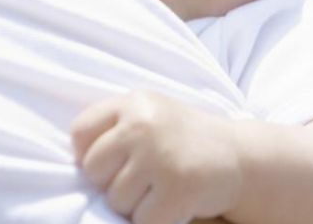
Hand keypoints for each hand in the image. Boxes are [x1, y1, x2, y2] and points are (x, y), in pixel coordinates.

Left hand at [71, 91, 242, 223]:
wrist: (238, 156)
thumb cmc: (182, 139)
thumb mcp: (150, 114)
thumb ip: (114, 125)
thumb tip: (74, 158)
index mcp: (134, 102)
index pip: (81, 133)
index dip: (90, 155)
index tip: (113, 162)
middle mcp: (143, 123)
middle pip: (93, 170)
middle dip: (112, 182)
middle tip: (143, 177)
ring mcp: (159, 156)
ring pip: (116, 199)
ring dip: (136, 204)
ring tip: (162, 186)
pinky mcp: (176, 189)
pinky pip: (141, 221)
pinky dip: (155, 220)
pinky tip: (174, 201)